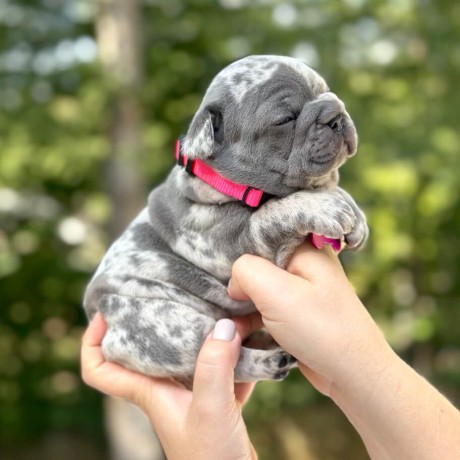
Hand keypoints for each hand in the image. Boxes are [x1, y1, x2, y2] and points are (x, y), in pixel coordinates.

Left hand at [81, 313, 259, 459]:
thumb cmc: (211, 459)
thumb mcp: (210, 409)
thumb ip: (214, 366)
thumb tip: (224, 325)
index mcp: (149, 391)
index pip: (99, 369)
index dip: (92, 341)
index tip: (105, 314)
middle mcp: (165, 388)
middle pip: (144, 348)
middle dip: (151, 319)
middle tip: (169, 293)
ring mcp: (191, 393)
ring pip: (185, 353)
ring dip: (200, 331)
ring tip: (214, 306)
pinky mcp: (215, 398)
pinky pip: (220, 365)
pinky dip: (233, 352)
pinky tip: (250, 339)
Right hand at [228, 242, 392, 397]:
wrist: (354, 375)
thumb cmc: (321, 329)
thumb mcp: (276, 292)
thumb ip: (246, 271)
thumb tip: (234, 281)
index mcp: (304, 247)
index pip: (260, 233)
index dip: (236, 248)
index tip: (216, 268)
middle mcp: (304, 262)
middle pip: (257, 260)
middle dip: (238, 279)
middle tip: (222, 296)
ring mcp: (302, 287)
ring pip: (260, 285)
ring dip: (244, 301)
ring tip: (232, 317)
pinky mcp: (298, 310)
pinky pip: (267, 304)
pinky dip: (253, 314)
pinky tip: (242, 327)